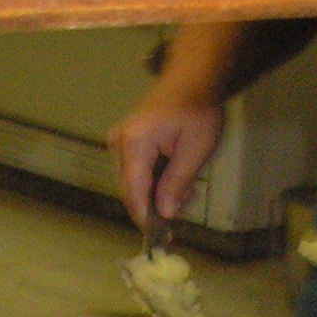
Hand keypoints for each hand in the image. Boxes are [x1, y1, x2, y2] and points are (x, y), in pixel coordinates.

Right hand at [109, 94, 226, 229]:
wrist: (193, 77)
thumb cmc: (197, 109)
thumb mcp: (194, 150)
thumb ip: (176, 183)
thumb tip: (164, 213)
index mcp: (133, 144)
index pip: (134, 194)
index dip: (146, 220)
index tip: (162, 239)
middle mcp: (119, 144)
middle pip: (132, 190)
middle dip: (156, 207)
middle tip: (183, 213)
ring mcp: (120, 141)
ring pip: (136, 183)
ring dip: (158, 194)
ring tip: (187, 193)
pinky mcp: (127, 140)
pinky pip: (138, 170)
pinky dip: (156, 181)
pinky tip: (177, 181)